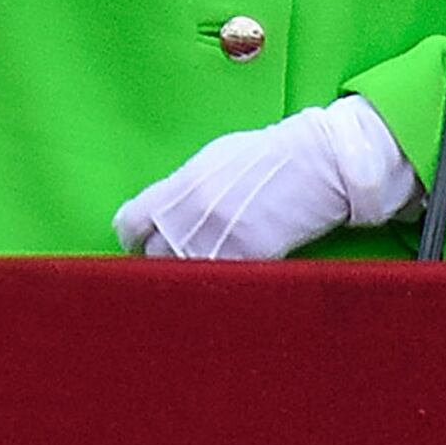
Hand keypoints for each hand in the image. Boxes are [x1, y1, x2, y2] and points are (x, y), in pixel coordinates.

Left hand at [113, 96, 418, 259]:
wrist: (314, 163)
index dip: (135, 239)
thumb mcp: (212, 162)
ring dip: (189, 278)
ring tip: (201, 275)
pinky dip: (219, 285)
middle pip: (154, 256)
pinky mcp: (247, 259)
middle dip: (162, 262)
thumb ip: (182, 189)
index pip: (130, 223)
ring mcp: (217, 239)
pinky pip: (218, 281)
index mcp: (177, 187)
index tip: (141, 245)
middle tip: (175, 264)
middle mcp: (189, 215)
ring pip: (183, 275)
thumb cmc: (265, 159)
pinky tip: (227, 281)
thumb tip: (164, 210)